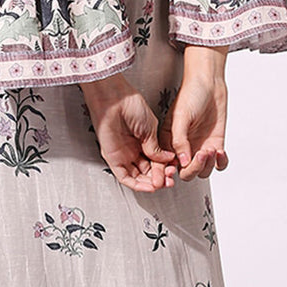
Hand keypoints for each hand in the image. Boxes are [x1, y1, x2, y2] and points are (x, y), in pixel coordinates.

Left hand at [80, 73, 177, 191]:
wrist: (114, 99)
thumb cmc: (130, 104)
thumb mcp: (150, 129)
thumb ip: (156, 147)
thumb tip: (167, 159)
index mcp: (143, 140)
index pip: (155, 161)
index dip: (165, 168)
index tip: (173, 171)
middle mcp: (133, 149)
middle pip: (147, 171)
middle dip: (159, 178)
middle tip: (169, 181)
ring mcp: (123, 154)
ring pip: (137, 176)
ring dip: (149, 184)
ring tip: (161, 185)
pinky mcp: (113, 158)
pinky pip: (124, 176)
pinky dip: (136, 184)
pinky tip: (148, 187)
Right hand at [159, 46, 228, 180]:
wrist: (210, 84)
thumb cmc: (191, 94)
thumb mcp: (181, 116)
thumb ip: (179, 140)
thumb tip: (182, 161)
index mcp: (169, 142)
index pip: (166, 166)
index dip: (169, 173)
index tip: (177, 172)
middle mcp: (184, 148)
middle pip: (186, 172)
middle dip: (194, 168)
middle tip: (201, 154)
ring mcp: (199, 148)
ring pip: (202, 171)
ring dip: (207, 165)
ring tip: (211, 150)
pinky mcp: (215, 145)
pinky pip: (218, 164)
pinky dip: (221, 163)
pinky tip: (220, 153)